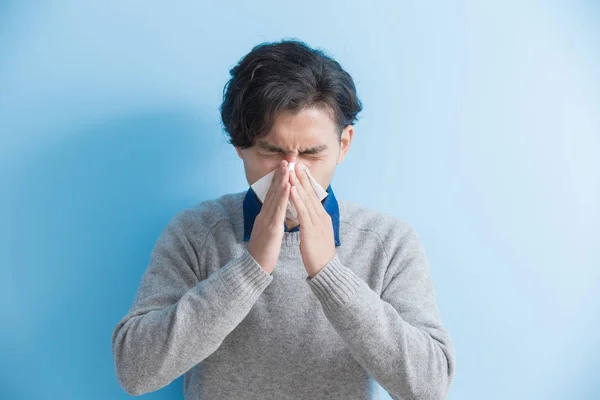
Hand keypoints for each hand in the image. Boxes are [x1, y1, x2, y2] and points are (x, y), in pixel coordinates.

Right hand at [248, 160, 290, 273]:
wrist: (255, 266)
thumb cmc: (263, 251)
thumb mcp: (268, 232)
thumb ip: (271, 221)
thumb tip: (276, 213)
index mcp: (265, 216)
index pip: (272, 195)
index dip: (278, 181)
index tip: (284, 168)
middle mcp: (264, 215)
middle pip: (273, 192)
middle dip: (280, 175)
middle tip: (286, 160)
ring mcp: (267, 220)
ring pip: (275, 197)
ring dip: (281, 181)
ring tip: (287, 167)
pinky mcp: (271, 227)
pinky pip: (278, 210)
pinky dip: (284, 197)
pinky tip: (288, 186)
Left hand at [289, 163, 335, 277]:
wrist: (325, 270)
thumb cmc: (319, 254)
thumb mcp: (317, 234)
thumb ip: (314, 222)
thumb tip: (310, 214)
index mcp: (322, 217)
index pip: (313, 196)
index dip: (306, 182)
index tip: (300, 169)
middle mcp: (321, 217)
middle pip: (310, 193)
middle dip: (303, 177)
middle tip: (296, 162)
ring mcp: (317, 222)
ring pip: (306, 199)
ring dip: (298, 183)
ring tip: (292, 170)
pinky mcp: (311, 230)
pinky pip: (303, 211)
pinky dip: (297, 199)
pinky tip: (292, 189)